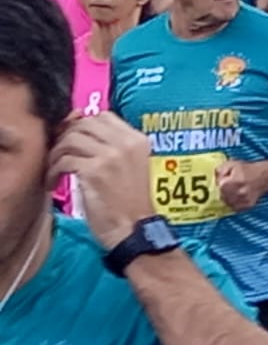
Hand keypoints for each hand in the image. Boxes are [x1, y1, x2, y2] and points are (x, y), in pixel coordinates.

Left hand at [46, 112, 158, 250]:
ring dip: (56, 154)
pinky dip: (53, 171)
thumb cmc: (130, 203)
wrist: (133, 228)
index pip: (104, 116)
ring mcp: (111, 156)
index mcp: (137, 140)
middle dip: (65, 137)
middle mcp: (126, 143)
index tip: (71, 138)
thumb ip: (115, 149)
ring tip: (53, 170)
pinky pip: (64, 161)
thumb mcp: (132, 166)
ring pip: (71, 139)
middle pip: (84, 124)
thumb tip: (84, 136)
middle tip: (58, 153)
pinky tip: (53, 183)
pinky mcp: (95, 172)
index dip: (82, 124)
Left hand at [216, 160, 264, 212]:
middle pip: (223, 196)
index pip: (220, 187)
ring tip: (232, 190)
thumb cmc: (247, 169)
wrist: (265, 176)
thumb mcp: (233, 164)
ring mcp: (244, 200)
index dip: (220, 184)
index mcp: (236, 180)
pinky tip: (236, 196)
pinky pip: (235, 207)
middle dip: (223, 191)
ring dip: (227, 198)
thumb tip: (215, 178)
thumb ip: (221, 169)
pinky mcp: (248, 205)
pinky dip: (233, 203)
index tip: (224, 181)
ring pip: (228, 203)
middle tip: (228, 186)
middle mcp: (241, 192)